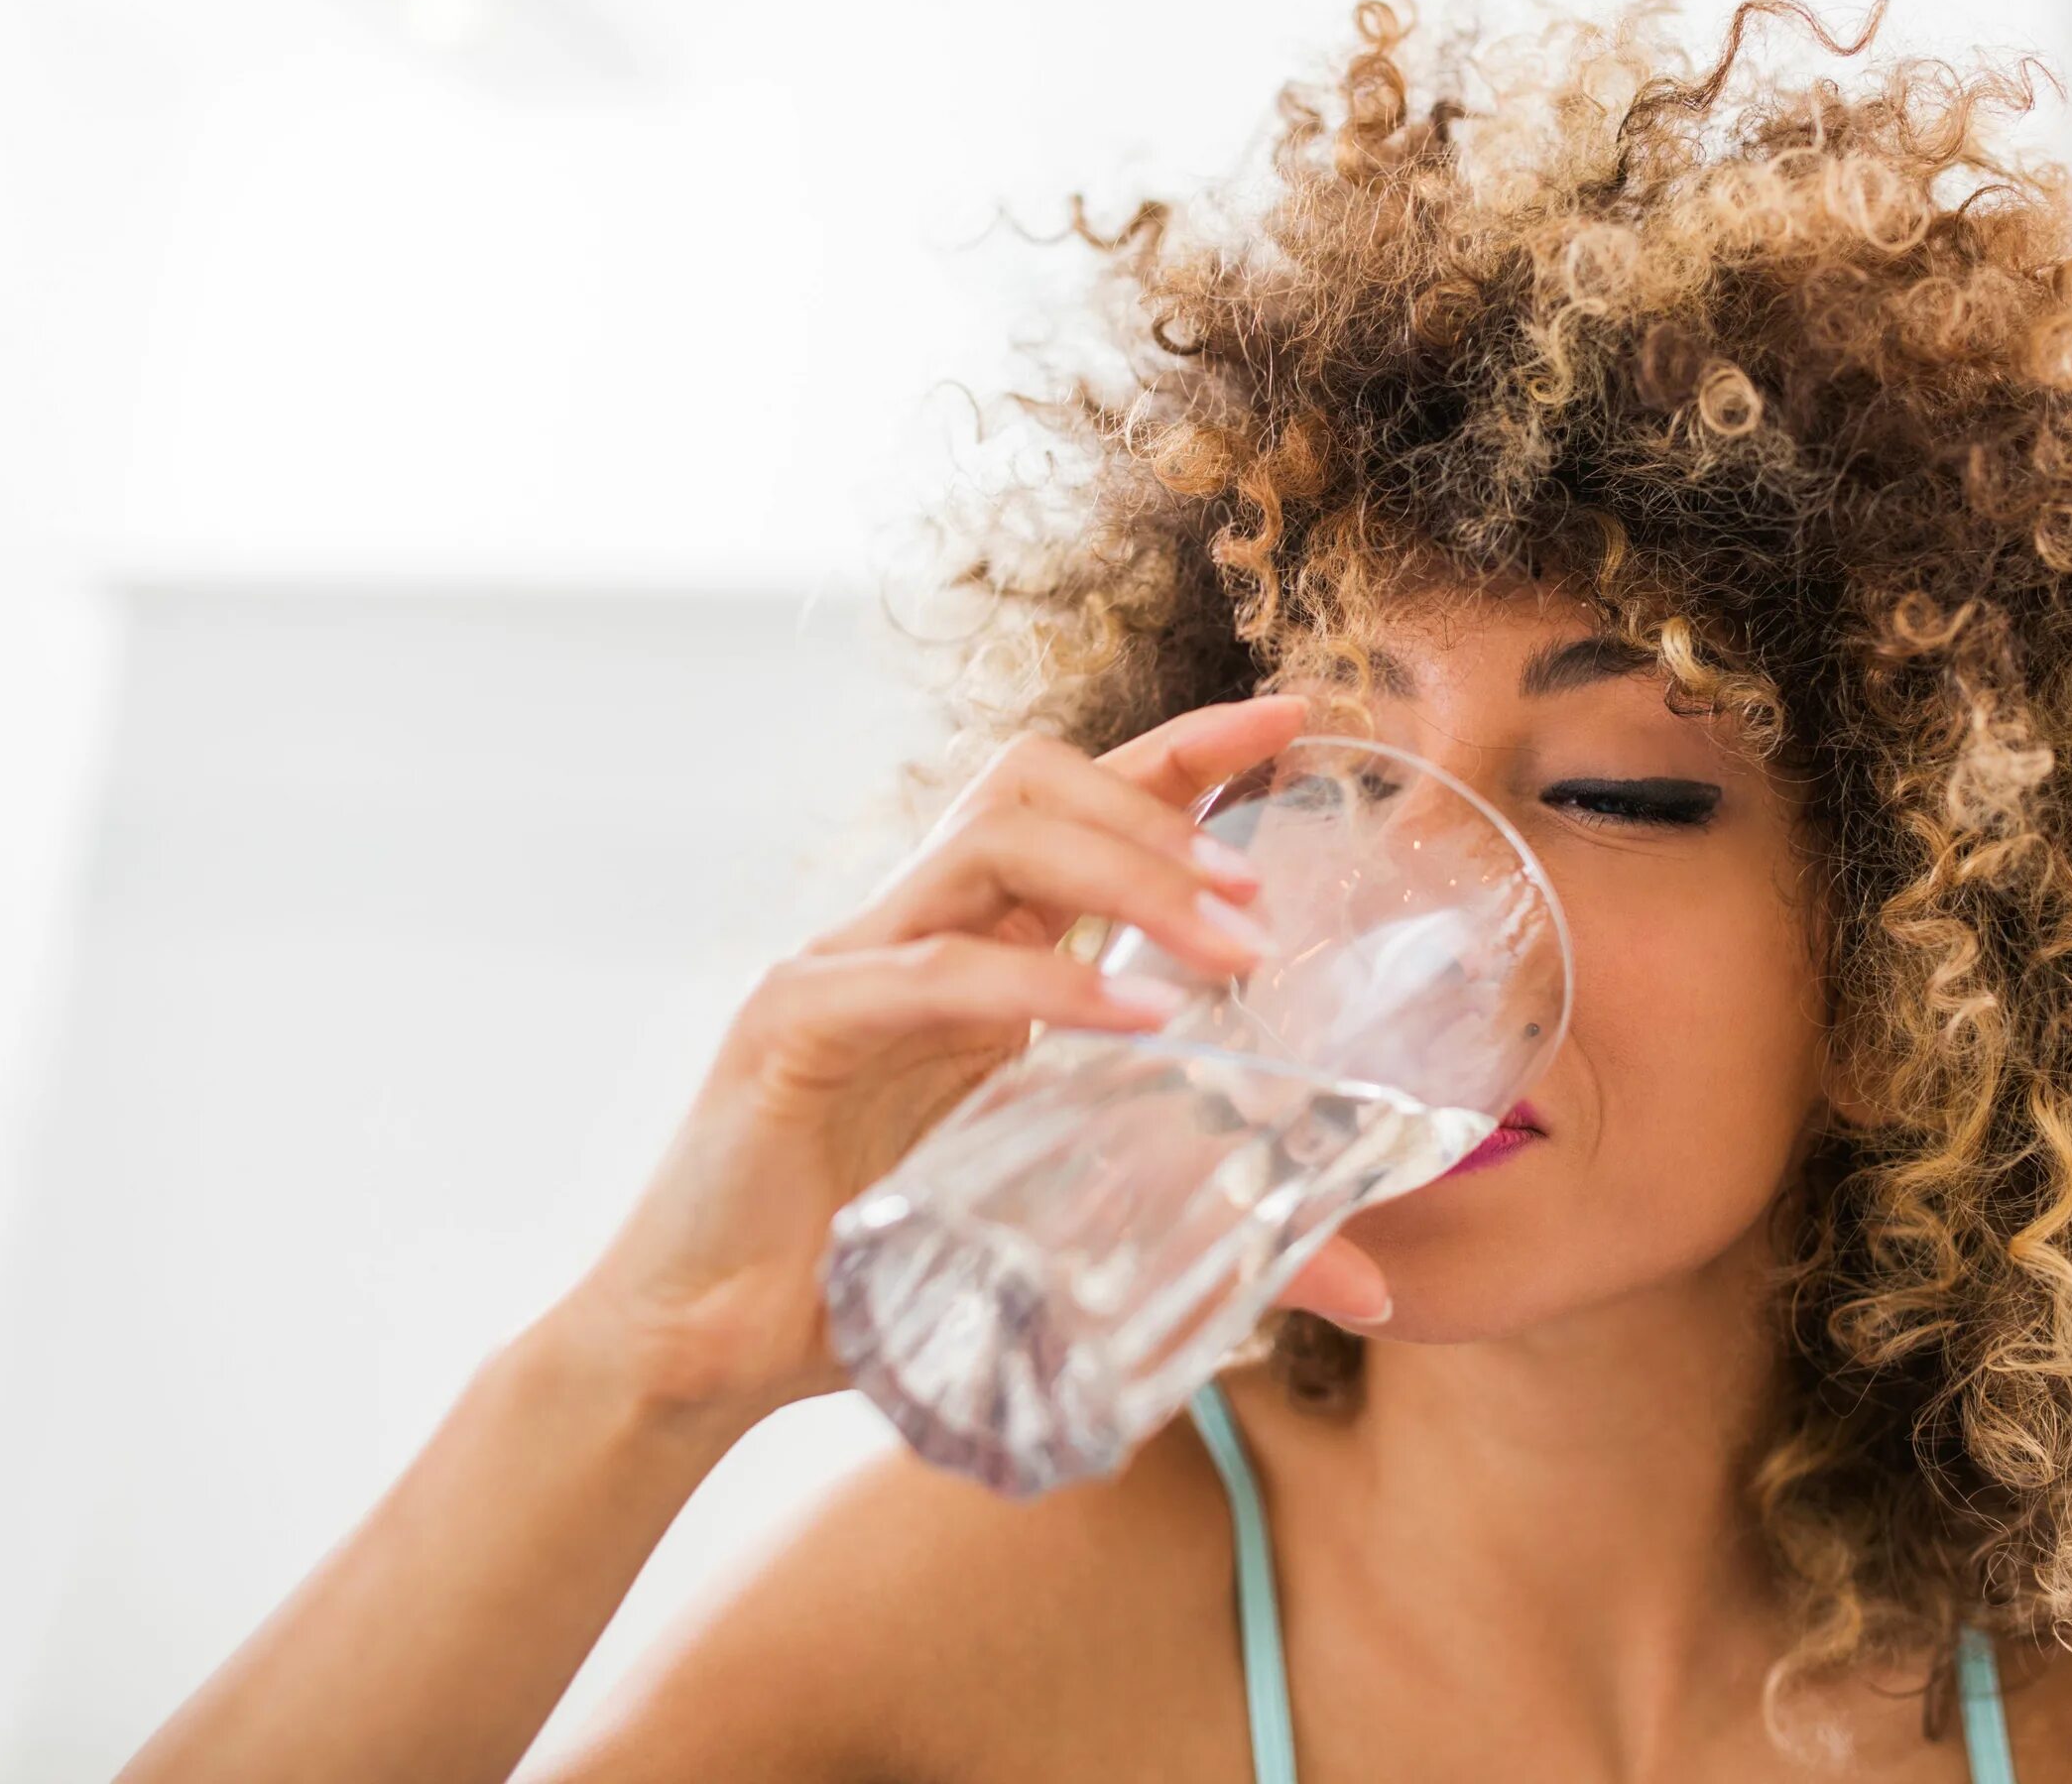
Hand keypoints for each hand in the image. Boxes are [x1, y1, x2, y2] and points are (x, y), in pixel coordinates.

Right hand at [549, 691, 1392, 1430]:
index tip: (1300, 718)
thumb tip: (1365, 1282)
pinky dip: (1037, 986)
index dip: (1187, 750)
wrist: (706, 1353)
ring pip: (987, 839)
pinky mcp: (791, 1026)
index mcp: (970, 951)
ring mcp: (844, 964)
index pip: (1081, 804)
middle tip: (1265, 895)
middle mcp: (908, 931)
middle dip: (1162, 809)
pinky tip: (1130, 1025)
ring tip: (1226, 945)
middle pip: (1034, 783)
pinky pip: (929, 973)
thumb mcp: (1063, 1231)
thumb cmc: (875, 1279)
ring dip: (1123, 873)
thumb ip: (1205, 1228)